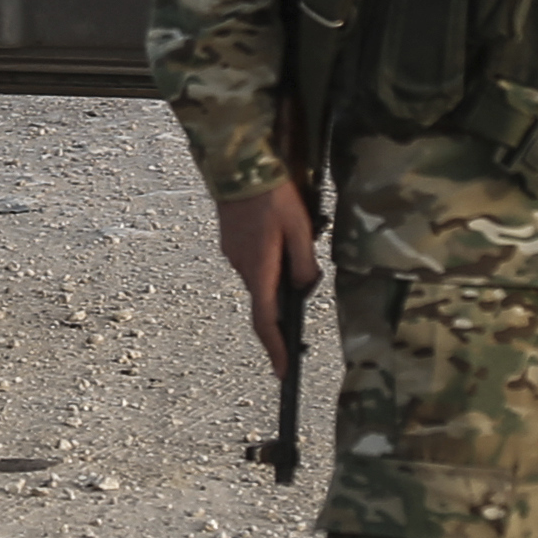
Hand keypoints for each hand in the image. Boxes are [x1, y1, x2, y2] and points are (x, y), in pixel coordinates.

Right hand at [214, 178, 319, 375]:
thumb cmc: (271, 196)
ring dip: (278, 278)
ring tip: (296, 249)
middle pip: (265, 301)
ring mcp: (233, 254)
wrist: (238, 166)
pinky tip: (280, 239)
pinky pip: (253, 261)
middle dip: (283, 310)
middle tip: (300, 308)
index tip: (282, 371)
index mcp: (259, 269)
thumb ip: (304, 263)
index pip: (267, 321)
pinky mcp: (232, 241)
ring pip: (260, 278)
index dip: (276, 349)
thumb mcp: (300, 229)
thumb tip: (304, 288)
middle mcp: (242, 267)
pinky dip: (269, 262)